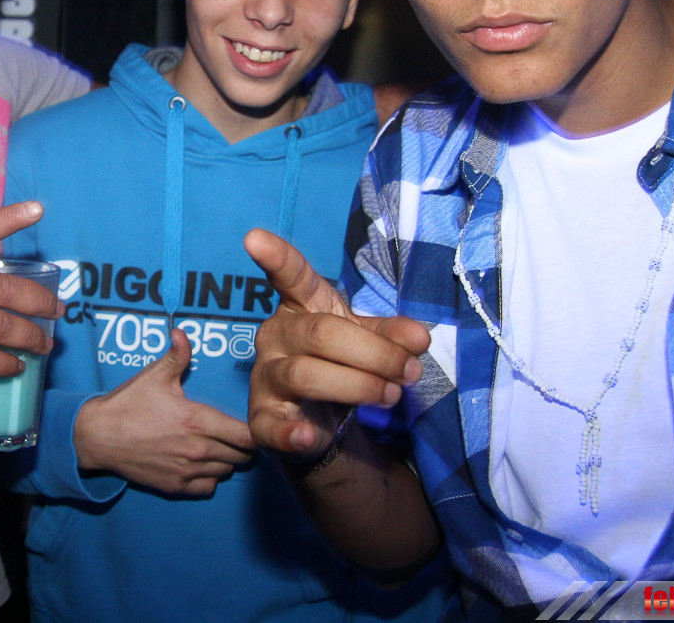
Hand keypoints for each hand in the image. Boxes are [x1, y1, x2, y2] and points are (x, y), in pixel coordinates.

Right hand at [74, 328, 255, 495]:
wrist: (97, 437)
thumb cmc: (128, 404)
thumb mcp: (154, 375)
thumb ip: (176, 355)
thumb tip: (182, 331)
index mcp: (197, 421)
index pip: (245, 436)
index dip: (254, 431)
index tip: (251, 423)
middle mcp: (197, 450)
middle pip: (241, 456)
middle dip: (243, 445)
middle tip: (237, 433)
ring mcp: (186, 471)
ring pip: (227, 471)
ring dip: (228, 460)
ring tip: (220, 446)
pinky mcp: (175, 486)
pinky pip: (208, 487)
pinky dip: (211, 477)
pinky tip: (203, 463)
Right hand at [245, 228, 427, 462]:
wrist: (317, 421)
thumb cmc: (340, 364)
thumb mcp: (368, 341)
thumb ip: (393, 335)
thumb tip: (420, 337)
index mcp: (300, 306)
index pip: (290, 276)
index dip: (275, 257)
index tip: (254, 237)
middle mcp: (275, 335)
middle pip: (322, 333)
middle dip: (375, 354)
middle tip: (410, 372)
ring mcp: (264, 376)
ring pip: (305, 374)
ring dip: (358, 386)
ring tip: (391, 396)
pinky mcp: (261, 418)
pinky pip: (272, 425)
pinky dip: (290, 432)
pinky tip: (307, 435)